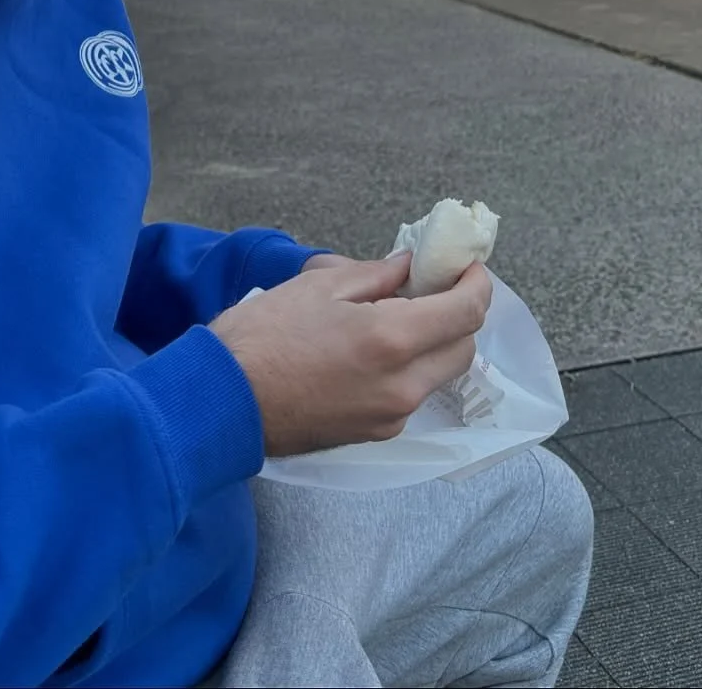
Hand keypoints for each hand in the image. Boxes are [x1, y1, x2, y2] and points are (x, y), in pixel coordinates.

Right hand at [210, 252, 490, 457]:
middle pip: (463, 348)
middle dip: (458, 314)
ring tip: (399, 313)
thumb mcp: (319, 285)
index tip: (467, 265)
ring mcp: (391, 417)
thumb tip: (409, 268)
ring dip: (434, 342)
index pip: (466, 313)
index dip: (477, 283)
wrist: (225, 402)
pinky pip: (410, 394)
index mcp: (393, 341)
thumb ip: (376, 275)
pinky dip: (409, 367)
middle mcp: (404, 386)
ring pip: (438, 374)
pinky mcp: (375, 435)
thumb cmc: (264, 335)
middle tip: (433, 287)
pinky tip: (376, 347)